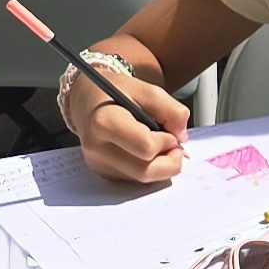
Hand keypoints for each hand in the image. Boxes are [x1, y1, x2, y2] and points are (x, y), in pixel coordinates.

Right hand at [60, 61, 190, 184]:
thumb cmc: (115, 92)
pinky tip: (147, 150)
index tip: (171, 132)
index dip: (166, 141)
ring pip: (141, 179)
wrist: (87, 98)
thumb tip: (181, 137)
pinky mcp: (103, 172)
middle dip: (170, 163)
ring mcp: (98, 164)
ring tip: (162, 145)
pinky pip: (134, 179)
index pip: (145, 147)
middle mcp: (97, 148)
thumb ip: (170, 110)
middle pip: (144, 172)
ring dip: (161, 166)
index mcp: (104, 122)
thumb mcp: (146, 89)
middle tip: (176, 146)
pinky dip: (149, 167)